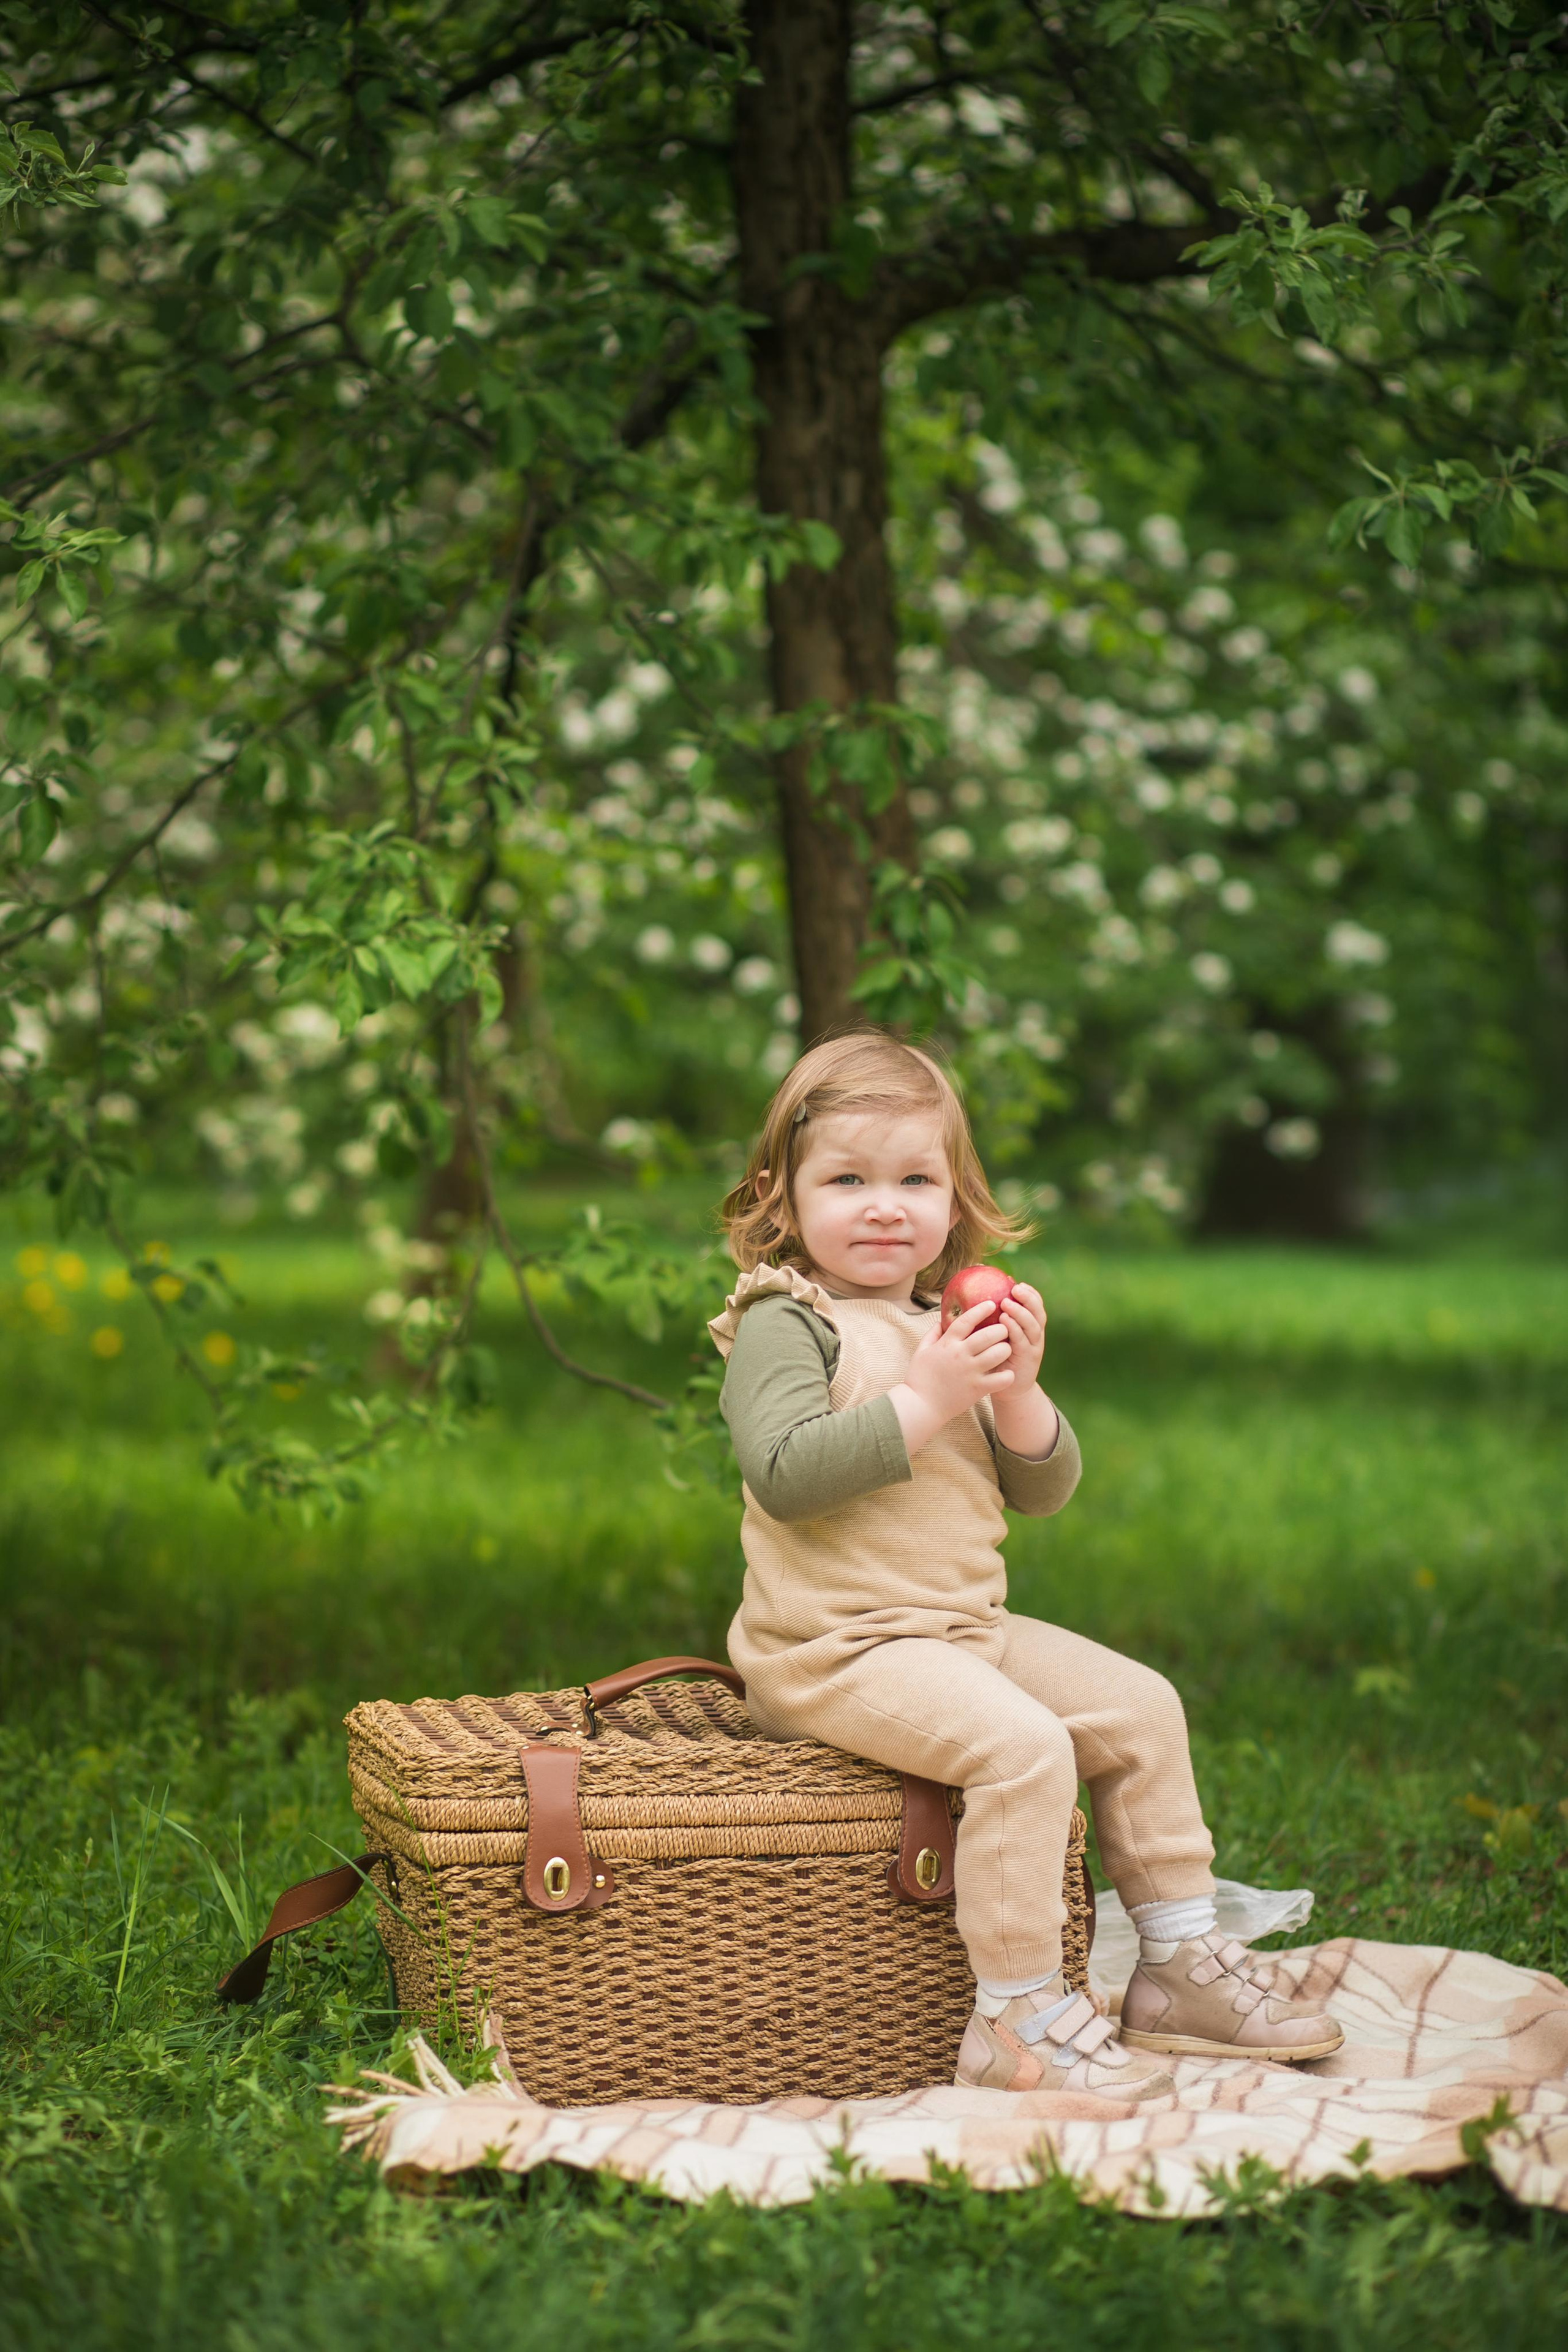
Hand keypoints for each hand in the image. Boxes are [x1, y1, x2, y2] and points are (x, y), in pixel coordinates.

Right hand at [887, 1299, 1012, 1456]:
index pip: (967, 1320)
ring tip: (1005, 1350)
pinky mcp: (978, 1389)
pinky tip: (1005, 1373)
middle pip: (989, 1334)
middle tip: (1003, 1330)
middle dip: (1001, 1329)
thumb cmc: (919, 1378)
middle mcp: (960, 1355)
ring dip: (1005, 1349)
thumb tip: (942, 1320)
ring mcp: (971, 1372)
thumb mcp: (921, 1351)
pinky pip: (1001, 1378)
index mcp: (947, 1344)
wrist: (920, 1406)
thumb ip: (933, 1334)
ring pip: (999, 1353)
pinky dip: (1007, 1375)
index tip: (992, 1304)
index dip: (981, 1310)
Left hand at [995, 1283, 1045, 1389]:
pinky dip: (1015, 1329)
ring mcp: (1033, 1348)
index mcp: (1030, 1328)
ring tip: (1007, 1303)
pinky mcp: (1027, 1359)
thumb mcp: (999, 1337)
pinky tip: (1004, 1321)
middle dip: (1029, 1298)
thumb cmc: (999, 1359)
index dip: (1031, 1294)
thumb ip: (996, 1321)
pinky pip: (1022, 1341)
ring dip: (1021, 1312)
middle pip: (1038, 1313)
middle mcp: (1035, 1336)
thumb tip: (977, 1300)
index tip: (1019, 1283)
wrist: (1008, 1389)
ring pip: (1033, 1326)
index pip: (1036, 1306)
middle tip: (1015, 1288)